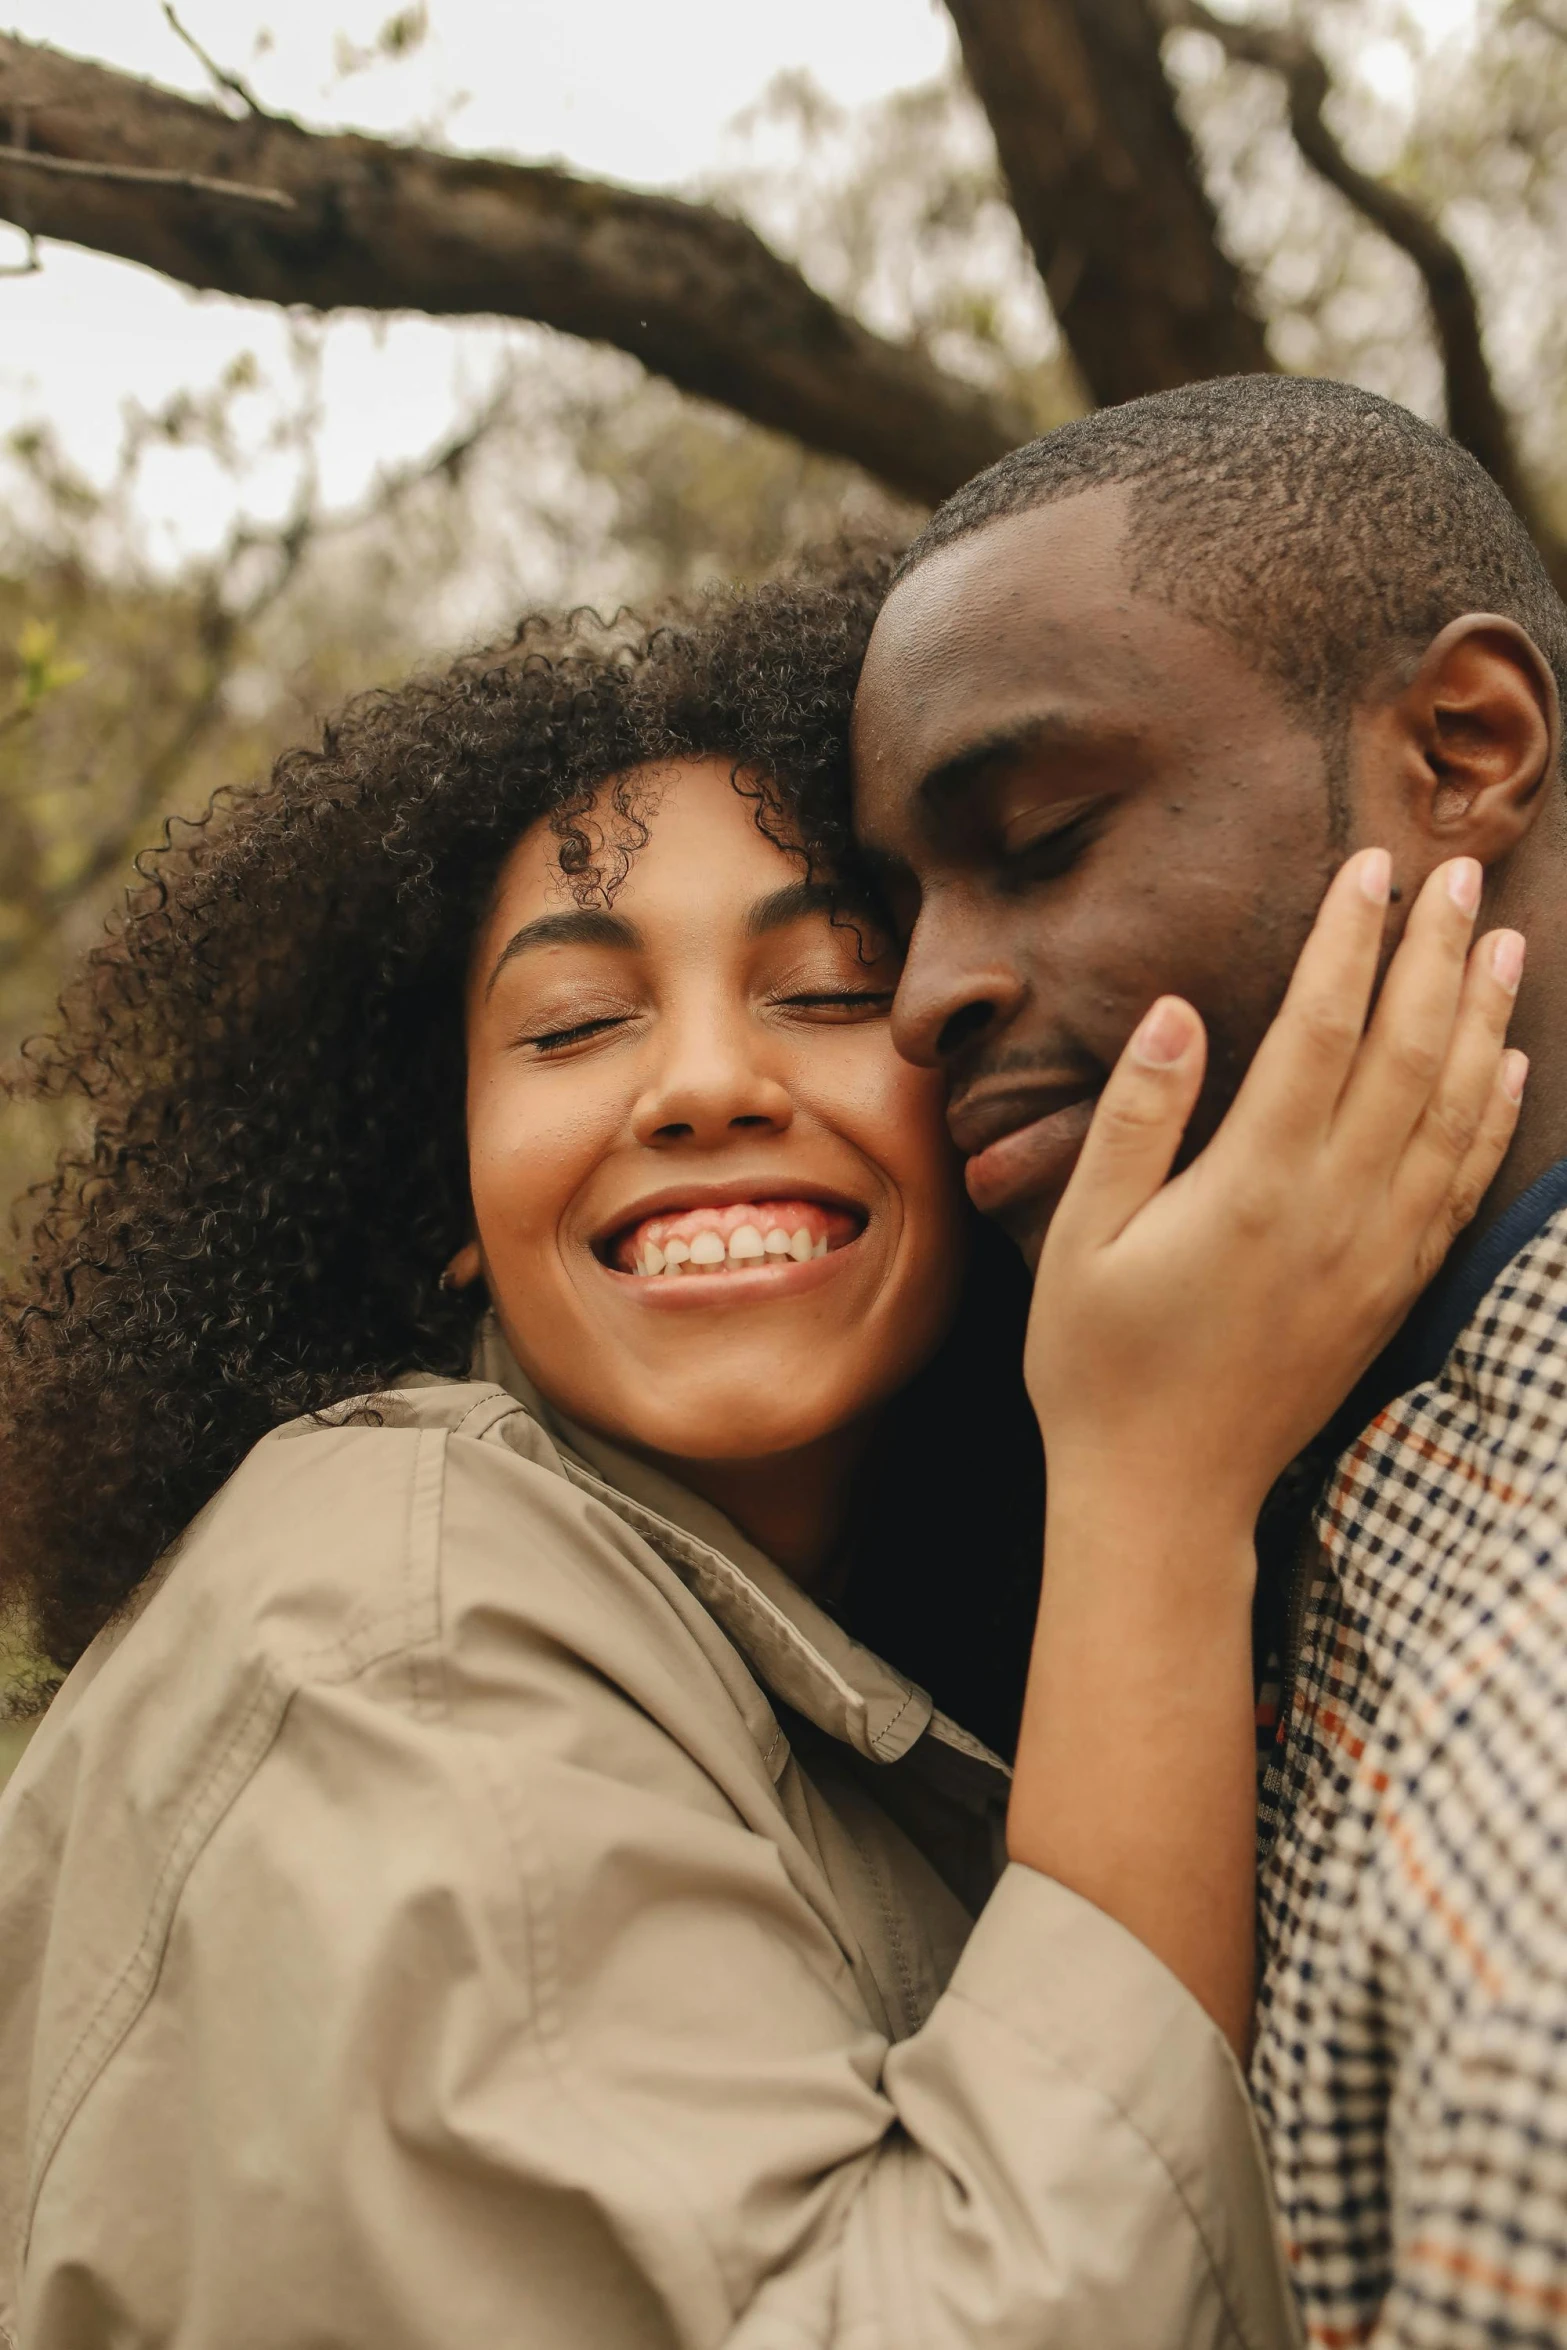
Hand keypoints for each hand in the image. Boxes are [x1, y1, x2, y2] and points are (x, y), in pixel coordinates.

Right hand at [1026, 849, 1524, 1541]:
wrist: (1165, 1492)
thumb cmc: (1100, 1365)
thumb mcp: (1082, 1238)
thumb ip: (1134, 1120)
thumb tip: (1176, 1012)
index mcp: (1254, 1186)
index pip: (1322, 1029)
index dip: (1351, 940)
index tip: (1374, 867)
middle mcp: (1336, 1210)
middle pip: (1409, 1053)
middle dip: (1437, 954)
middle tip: (1462, 870)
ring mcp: (1378, 1254)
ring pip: (1454, 1113)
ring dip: (1484, 1020)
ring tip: (1504, 942)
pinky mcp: (1395, 1290)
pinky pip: (1462, 1186)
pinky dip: (1492, 1117)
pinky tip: (1506, 1067)